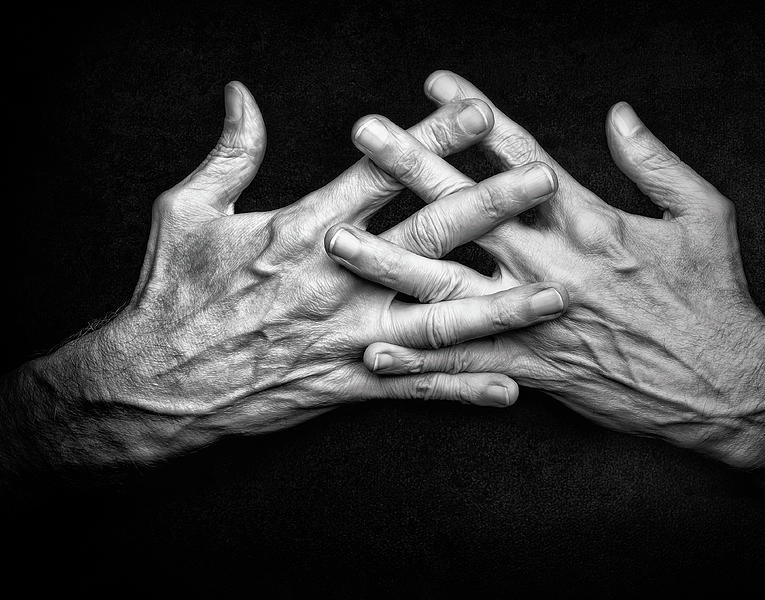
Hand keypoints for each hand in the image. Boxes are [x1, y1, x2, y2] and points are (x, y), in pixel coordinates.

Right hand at [10, 81, 567, 468]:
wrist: (153, 382)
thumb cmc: (170, 292)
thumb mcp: (185, 209)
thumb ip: (229, 152)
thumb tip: (241, 93)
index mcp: (299, 230)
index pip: (378, 174)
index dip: (431, 139)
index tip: (481, 113)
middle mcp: (335, 281)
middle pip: (425, 237)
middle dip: (490, 206)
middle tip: (545, 182)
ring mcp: (345, 335)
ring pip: (437, 319)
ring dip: (500, 306)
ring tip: (556, 295)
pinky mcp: (346, 382)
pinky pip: (413, 389)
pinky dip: (461, 389)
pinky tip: (511, 388)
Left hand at [327, 71, 764, 459]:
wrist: (724, 389)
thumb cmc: (716, 297)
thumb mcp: (706, 214)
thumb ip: (656, 161)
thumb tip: (618, 112)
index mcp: (591, 222)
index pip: (523, 155)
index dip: (476, 115)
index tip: (435, 83)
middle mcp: (553, 265)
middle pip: (469, 208)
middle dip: (412, 167)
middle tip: (364, 133)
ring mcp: (537, 318)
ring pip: (449, 285)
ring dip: (389, 259)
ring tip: (337, 238)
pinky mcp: (534, 368)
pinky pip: (465, 364)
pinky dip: (418, 361)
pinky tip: (371, 353)